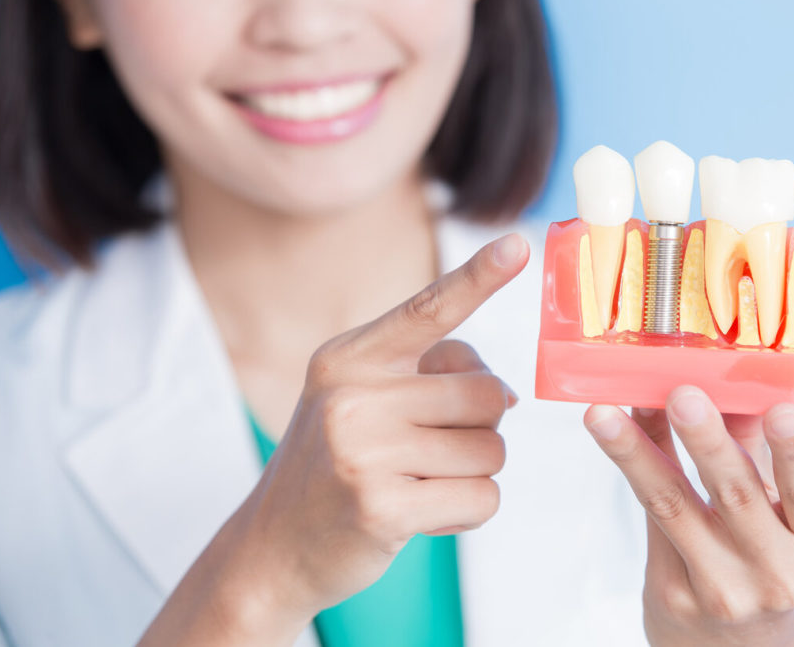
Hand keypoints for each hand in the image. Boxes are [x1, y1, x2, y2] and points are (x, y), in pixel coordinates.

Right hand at [151, 233, 529, 644]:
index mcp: (348, 359)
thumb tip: (506, 392)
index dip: (478, 278)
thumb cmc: (334, 464)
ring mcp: (362, 454)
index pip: (426, 310)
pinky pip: (482, 499)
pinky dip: (468, 512)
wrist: (274, 548)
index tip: (519, 245)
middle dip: (482, 428)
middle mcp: (351, 398)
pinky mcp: (382, 509)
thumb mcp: (363, 401)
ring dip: (474, 473)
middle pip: (484, 395)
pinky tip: (425, 515)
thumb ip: (430, 377)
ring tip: (421, 483)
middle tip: (438, 449)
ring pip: (491, 451)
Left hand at [583, 386, 793, 646]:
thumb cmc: (766, 564)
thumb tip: (720, 379)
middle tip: (681, 395)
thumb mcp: (781, 518)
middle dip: (706, 441)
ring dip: (636, 452)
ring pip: (674, 505)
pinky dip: (630, 466)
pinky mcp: (674, 595)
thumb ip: (753, 452)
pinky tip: (609, 429)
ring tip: (605, 414)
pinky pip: (650, 517)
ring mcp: (722, 589)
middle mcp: (777, 572)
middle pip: (736, 495)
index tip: (782, 411)